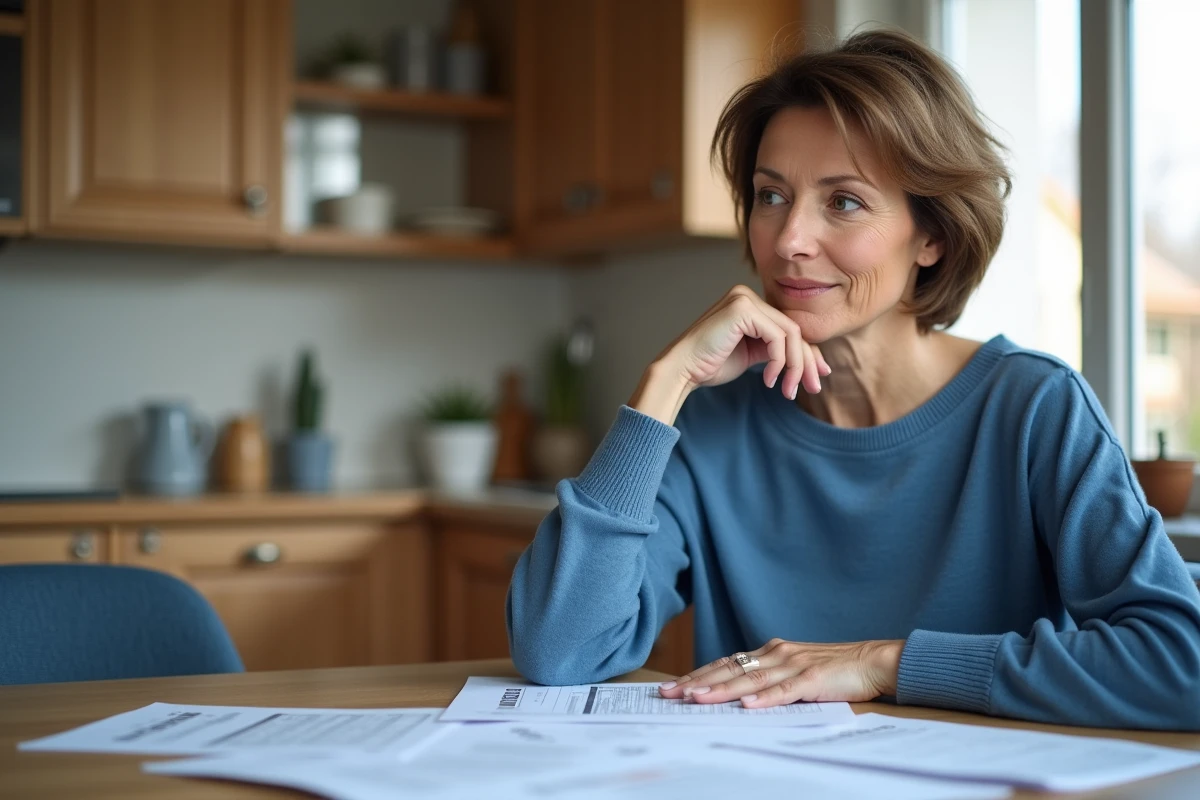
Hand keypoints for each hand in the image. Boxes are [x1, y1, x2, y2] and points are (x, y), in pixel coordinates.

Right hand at [629, 285, 830, 425]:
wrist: (682, 370)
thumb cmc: (710, 365)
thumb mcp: (752, 354)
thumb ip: (776, 349)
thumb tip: (813, 360)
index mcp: (749, 304)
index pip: (788, 327)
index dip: (807, 353)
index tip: (817, 378)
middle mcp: (747, 295)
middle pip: (793, 329)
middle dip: (807, 362)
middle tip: (814, 388)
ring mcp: (744, 299)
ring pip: (790, 333)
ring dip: (794, 366)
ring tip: (788, 391)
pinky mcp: (743, 309)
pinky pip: (778, 337)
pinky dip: (779, 362)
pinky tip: (768, 380)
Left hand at [658, 638, 904, 706]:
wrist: (873, 661)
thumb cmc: (834, 670)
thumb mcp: (795, 674)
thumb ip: (768, 682)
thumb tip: (737, 698)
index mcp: (770, 652)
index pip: (726, 664)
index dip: (698, 675)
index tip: (673, 687)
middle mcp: (777, 654)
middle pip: (729, 669)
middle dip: (697, 682)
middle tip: (669, 693)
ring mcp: (794, 664)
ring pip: (750, 680)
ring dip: (721, 690)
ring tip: (696, 698)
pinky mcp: (814, 678)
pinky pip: (785, 690)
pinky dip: (764, 698)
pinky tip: (746, 706)